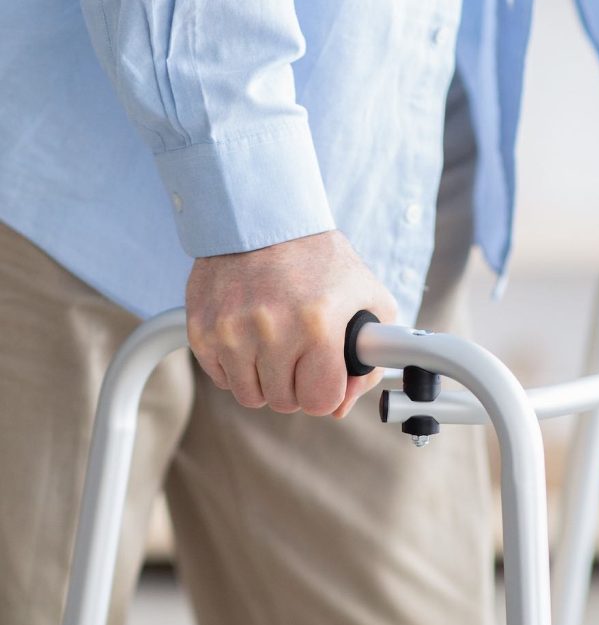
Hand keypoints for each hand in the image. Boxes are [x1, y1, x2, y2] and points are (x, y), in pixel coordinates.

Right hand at [186, 230, 396, 417]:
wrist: (263, 217)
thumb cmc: (321, 260)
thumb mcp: (369, 299)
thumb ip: (371, 360)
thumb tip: (342, 406)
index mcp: (318, 325)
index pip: (320, 400)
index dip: (327, 392)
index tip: (325, 375)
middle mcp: (272, 330)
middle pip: (285, 402)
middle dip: (297, 385)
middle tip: (301, 354)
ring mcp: (232, 330)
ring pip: (251, 396)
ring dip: (266, 379)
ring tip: (276, 346)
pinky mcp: (202, 328)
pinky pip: (221, 377)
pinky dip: (237, 366)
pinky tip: (250, 337)